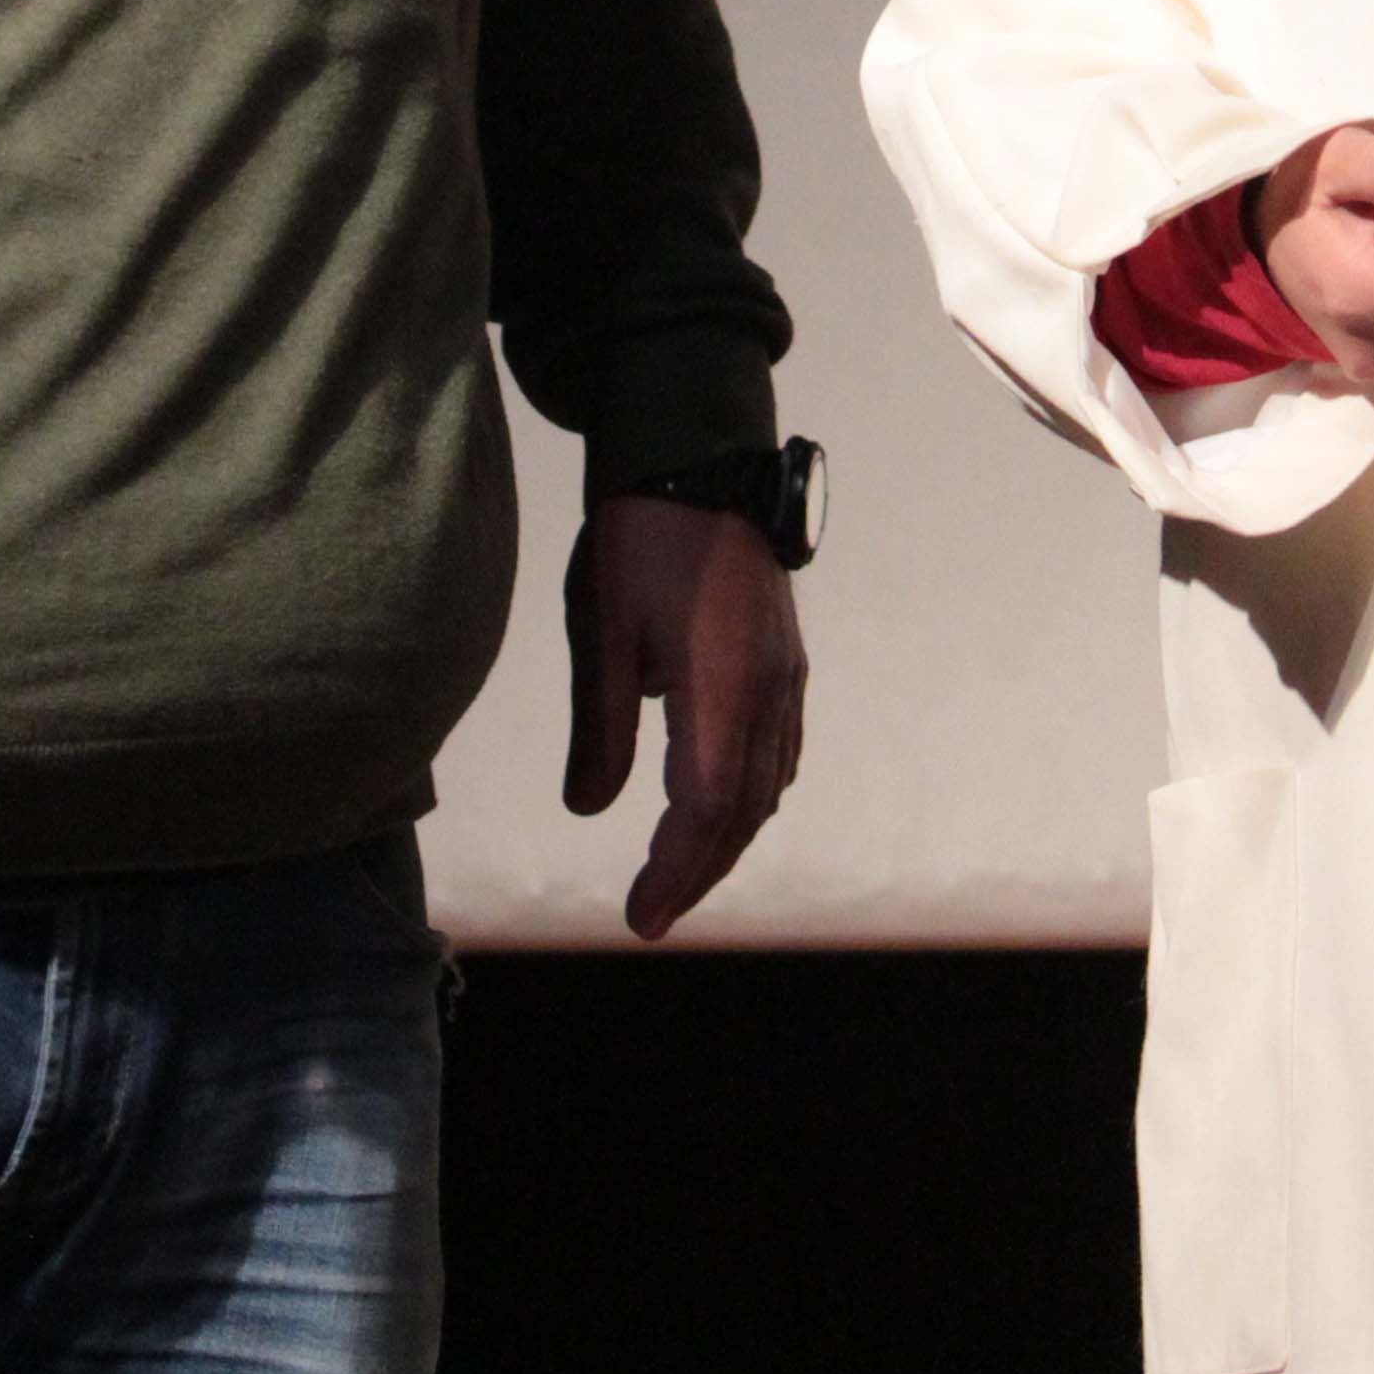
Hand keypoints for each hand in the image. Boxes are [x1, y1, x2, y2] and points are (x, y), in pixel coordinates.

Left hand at [561, 492, 805, 939]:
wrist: (700, 457)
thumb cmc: (640, 536)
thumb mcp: (601, 627)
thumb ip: (600, 724)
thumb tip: (587, 808)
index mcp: (723, 686)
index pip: (704, 809)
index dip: (675, 871)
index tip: (639, 917)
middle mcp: (770, 690)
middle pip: (744, 810)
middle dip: (699, 870)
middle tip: (652, 913)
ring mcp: (786, 674)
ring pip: (769, 784)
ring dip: (727, 839)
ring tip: (680, 875)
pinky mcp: (786, 658)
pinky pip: (779, 750)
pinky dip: (751, 795)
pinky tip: (724, 806)